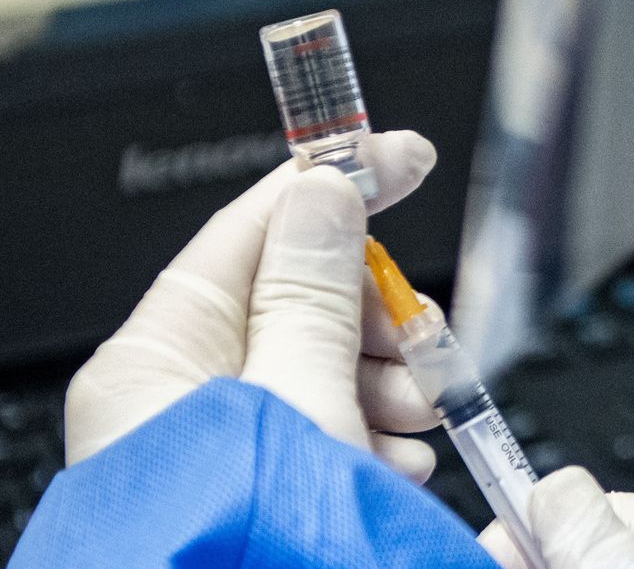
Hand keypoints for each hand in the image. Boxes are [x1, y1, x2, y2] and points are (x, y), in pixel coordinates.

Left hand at [65, 130, 443, 481]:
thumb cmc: (248, 541)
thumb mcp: (299, 403)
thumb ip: (313, 297)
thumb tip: (325, 195)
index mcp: (154, 363)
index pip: (246, 233)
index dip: (330, 186)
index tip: (399, 158)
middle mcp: (178, 397)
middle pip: (294, 305)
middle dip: (374, 316)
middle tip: (423, 333)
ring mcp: (220, 443)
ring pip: (318, 368)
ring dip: (386, 379)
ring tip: (423, 409)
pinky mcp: (262, 482)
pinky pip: (321, 428)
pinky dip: (371, 432)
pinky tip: (402, 453)